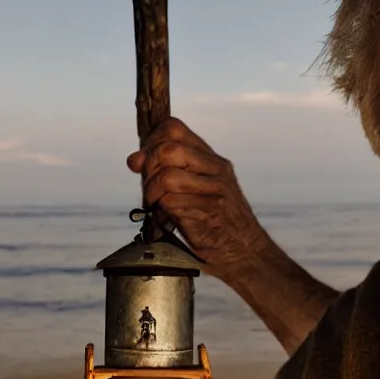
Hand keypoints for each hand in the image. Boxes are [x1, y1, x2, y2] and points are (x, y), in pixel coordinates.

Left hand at [127, 117, 269, 277]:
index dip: (151, 141)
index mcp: (212, 158)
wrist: (245, 250)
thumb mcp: (196, 188)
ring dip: (151, 193)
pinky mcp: (210, 213)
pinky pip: (172, 203)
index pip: (174, 128)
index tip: (144, 162)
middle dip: (148, 169)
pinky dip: (161, 212)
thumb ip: (168, 171)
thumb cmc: (214, 219)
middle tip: (148, 189)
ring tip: (154, 205)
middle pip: (168, 150)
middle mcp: (216, 169)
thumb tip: (134, 159)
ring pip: (167, 176)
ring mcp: (215, 190)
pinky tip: (165, 220)